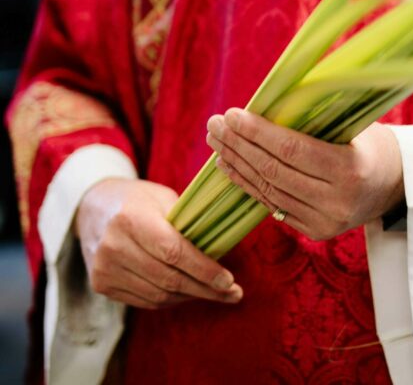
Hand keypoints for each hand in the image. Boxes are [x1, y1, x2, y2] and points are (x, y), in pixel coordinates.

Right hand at [75, 178, 242, 309]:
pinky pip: (145, 300)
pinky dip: (171, 299)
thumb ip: (187, 222)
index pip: (174, 252)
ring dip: (191, 297)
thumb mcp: (163, 198)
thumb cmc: (137, 199)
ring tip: (216, 293)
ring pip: (158, 295)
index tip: (229, 281)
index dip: (204, 269)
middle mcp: (114, 246)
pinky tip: (189, 293)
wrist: (92, 207)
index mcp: (131, 219)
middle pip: (168, 278)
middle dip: (206, 289)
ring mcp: (104, 269)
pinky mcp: (101, 285)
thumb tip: (221, 249)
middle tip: (233, 294)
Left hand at [206, 109, 403, 240]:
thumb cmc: (372, 143)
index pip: (292, 150)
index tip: (232, 114)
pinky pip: (272, 205)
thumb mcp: (355, 125)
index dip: (258, 133)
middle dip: (239, 146)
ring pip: (268, 191)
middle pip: (274, 172)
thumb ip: (317, 119)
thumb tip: (267, 101)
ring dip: (237, 164)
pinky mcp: (315, 232)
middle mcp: (337, 201)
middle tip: (215, 124)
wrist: (396, 185)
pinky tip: (229, 165)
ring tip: (217, 141)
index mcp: (351, 170)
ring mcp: (325, 222)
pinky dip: (247, 184)